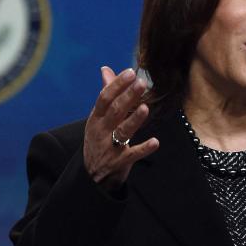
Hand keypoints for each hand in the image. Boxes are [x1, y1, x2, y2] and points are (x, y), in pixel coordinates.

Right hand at [83, 67, 158, 189]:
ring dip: (134, 120)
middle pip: (115, 111)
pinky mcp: (119, 162)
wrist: (91, 176)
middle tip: (142, 83)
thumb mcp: (98, 119)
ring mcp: (109, 147)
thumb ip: (107, 95)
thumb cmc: (99, 140)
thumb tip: (106, 69)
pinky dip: (144, 149)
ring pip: (122, 131)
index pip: (105, 98)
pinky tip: (155, 142)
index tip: (130, 72)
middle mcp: (101, 131)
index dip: (117, 85)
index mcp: (96, 118)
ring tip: (145, 108)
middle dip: (128, 96)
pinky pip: (133, 155)